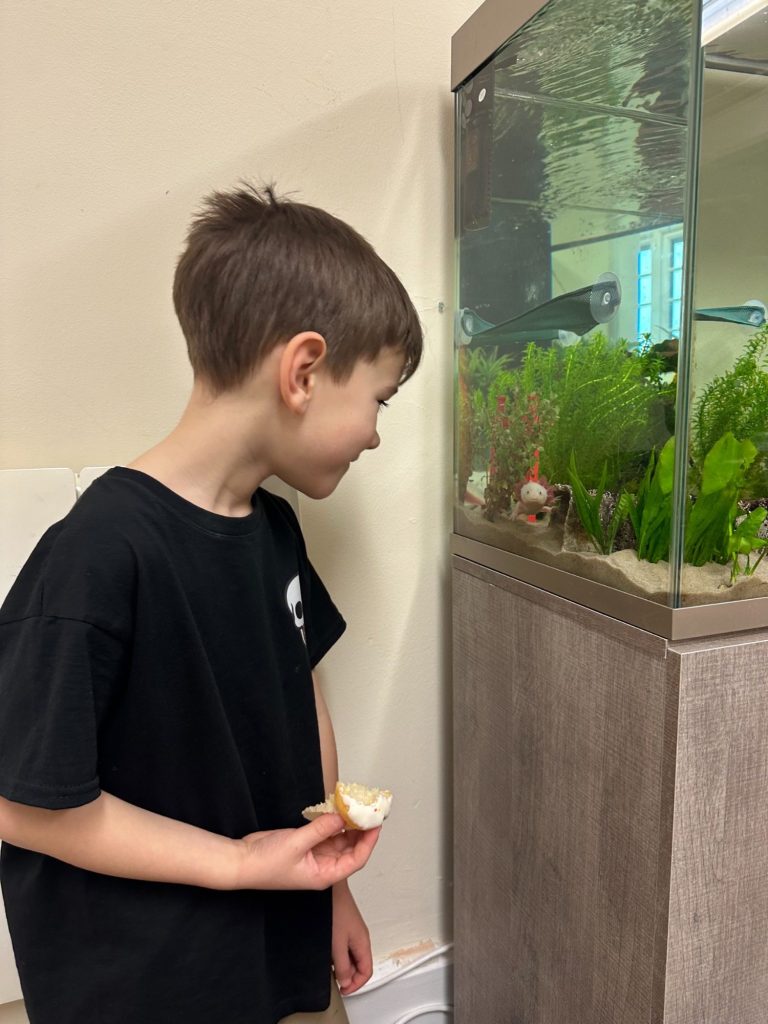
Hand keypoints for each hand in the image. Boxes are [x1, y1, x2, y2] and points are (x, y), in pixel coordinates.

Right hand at [234, 815, 379, 890]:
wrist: (242, 861)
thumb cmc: (266, 863)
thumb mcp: (296, 844)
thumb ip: (320, 830)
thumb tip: (342, 817)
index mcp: (324, 875)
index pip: (356, 860)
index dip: (369, 842)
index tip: (376, 824)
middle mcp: (323, 866)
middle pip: (351, 849)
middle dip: (361, 831)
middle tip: (370, 811)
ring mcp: (315, 855)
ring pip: (339, 839)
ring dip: (348, 825)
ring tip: (358, 807)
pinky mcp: (306, 844)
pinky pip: (326, 832)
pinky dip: (333, 821)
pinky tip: (339, 809)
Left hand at [332, 882, 372, 994]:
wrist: (329, 888)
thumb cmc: (334, 910)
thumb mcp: (337, 945)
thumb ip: (343, 966)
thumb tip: (346, 980)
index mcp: (363, 942)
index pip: (367, 971)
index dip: (356, 985)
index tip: (343, 989)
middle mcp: (360, 936)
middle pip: (359, 964)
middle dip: (348, 975)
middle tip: (335, 979)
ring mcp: (351, 929)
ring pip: (351, 955)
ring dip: (341, 964)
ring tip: (329, 965)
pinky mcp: (343, 924)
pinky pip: (344, 945)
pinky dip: (337, 953)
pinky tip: (327, 951)